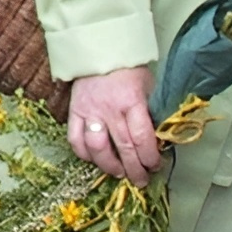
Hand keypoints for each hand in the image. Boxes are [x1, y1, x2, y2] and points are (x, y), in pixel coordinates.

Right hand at [66, 65, 160, 183]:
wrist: (99, 50)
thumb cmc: (128, 70)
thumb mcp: (148, 88)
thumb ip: (150, 113)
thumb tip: (158, 140)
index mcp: (132, 102)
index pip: (142, 138)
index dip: (150, 157)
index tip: (155, 165)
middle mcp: (110, 110)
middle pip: (123, 148)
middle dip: (134, 169)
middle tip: (141, 180)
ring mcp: (89, 112)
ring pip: (97, 148)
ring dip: (109, 166)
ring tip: (118, 173)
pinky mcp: (73, 111)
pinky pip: (75, 139)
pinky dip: (84, 154)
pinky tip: (94, 159)